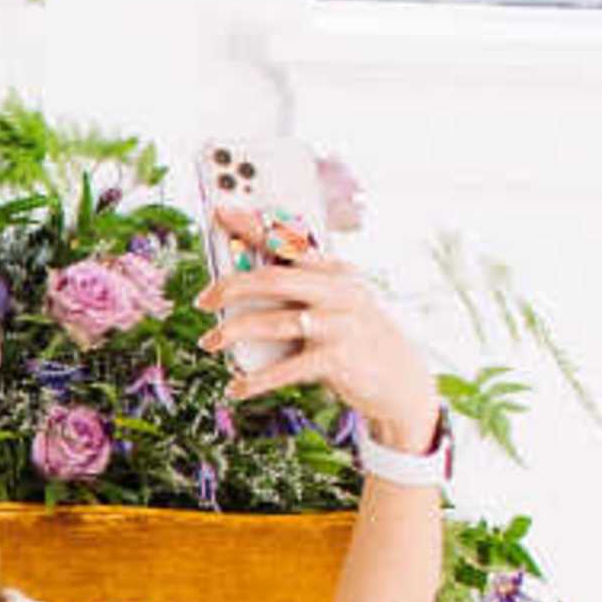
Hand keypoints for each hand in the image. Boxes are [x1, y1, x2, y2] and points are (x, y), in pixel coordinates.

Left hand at [195, 207, 439, 450]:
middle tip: (202, 301)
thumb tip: (235, 288)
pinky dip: (257, 380)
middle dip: (233, 286)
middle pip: (276, 279)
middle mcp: (340, 291)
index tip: (220, 213)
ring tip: (208, 342)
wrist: (399, 378)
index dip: (254, 226)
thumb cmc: (352, 337)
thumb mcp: (333, 305)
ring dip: (235, 332)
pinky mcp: (338, 359)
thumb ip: (295, 292)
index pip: (290, 242)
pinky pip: (287, 369)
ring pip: (276, 322)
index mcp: (335, 272)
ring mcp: (340, 324)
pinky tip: (235, 388)